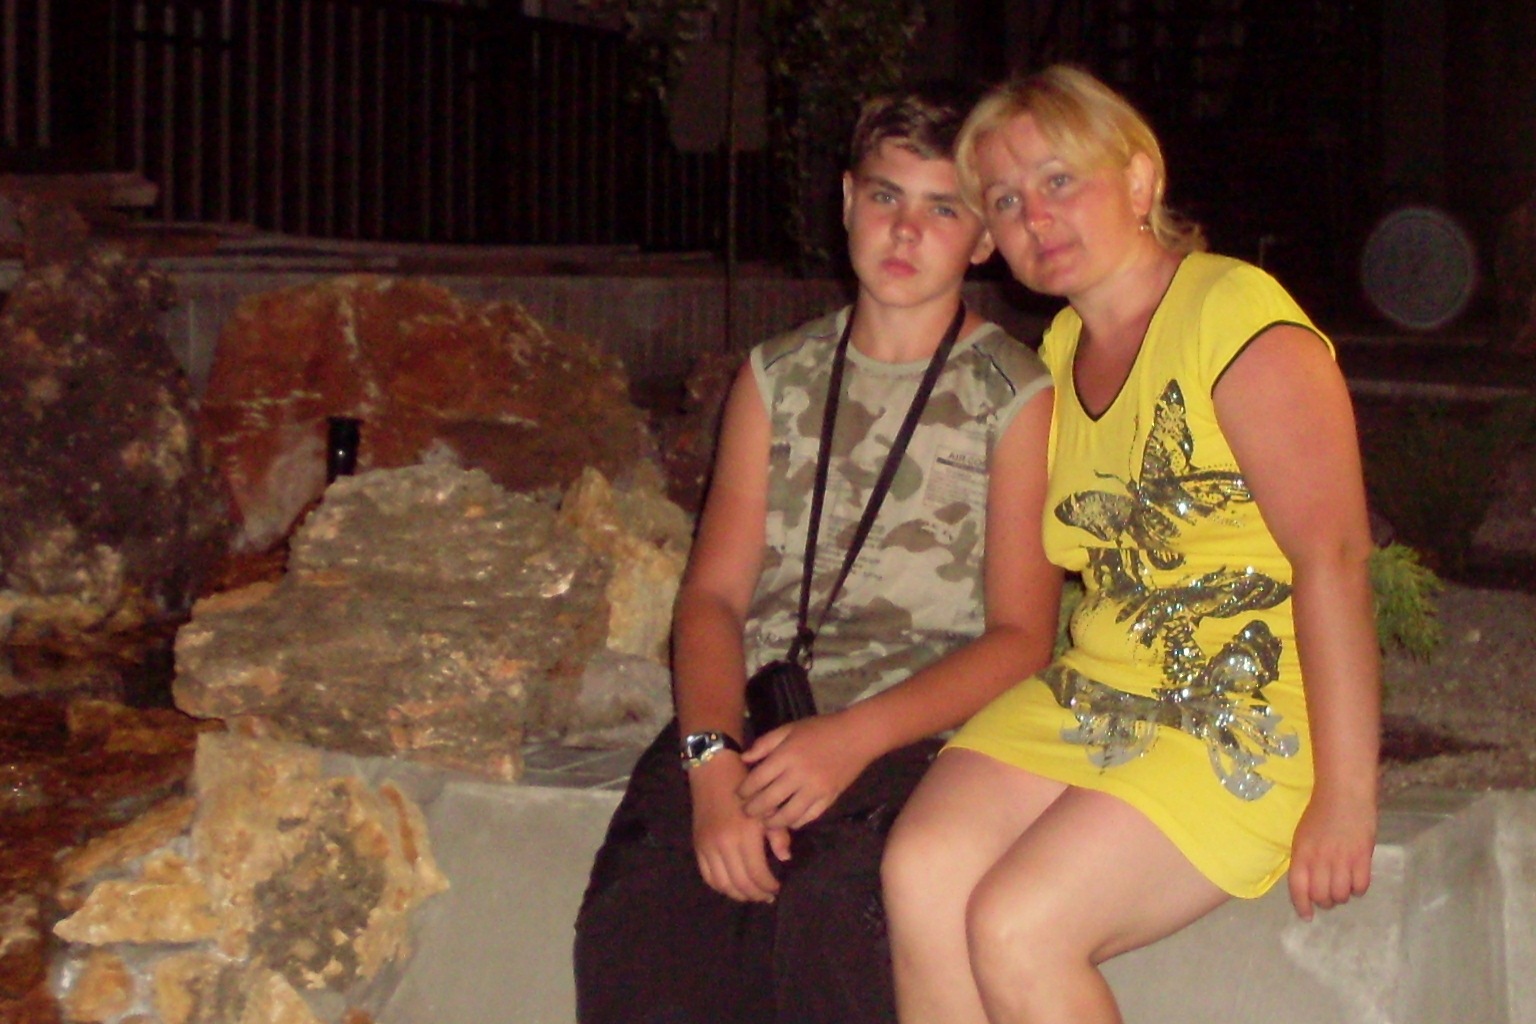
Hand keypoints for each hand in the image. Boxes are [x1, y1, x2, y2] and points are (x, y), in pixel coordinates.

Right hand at [689, 754, 784, 902]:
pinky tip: (732, 886)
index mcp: (744, 835)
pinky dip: (720, 886)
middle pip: (740, 883)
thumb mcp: (767, 807)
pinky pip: (707, 875)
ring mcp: (708, 847)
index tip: (777, 887)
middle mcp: (724, 845)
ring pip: (722, 884)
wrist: (713, 770)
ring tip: (751, 894)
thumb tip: (785, 858)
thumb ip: (778, 835)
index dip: (768, 886)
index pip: (757, 874)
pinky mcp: (697, 845)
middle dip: (756, 894)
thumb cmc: (745, 785)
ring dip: (738, 894)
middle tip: (767, 896)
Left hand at [737, 713, 870, 829]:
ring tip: (765, 820)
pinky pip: (808, 818)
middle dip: (753, 810)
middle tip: (747, 811)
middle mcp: (798, 775)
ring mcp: (815, 790)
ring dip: (772, 822)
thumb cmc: (820, 729)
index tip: (739, 794)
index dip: (744, 791)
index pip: (757, 780)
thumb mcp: (789, 729)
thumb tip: (744, 759)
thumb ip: (765, 743)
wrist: (856, 736)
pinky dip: (794, 822)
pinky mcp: (829, 799)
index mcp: (786, 756)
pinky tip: (788, 819)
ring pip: (787, 816)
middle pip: (768, 801)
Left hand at [1287, 783, 1376, 920]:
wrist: (1344, 793)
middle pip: (1321, 896)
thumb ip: (1304, 859)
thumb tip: (1307, 883)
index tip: (1307, 916)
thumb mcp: (1303, 835)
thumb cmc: (1321, 812)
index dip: (1302, 905)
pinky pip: (1360, 886)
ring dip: (1342, 896)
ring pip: (1341, 895)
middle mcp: (1320, 859)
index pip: (1298, 887)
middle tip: (1328, 896)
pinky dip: (1358, 889)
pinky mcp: (1363, 857)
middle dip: (1324, 902)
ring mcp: (1342, 859)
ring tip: (1343, 887)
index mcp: (1301, 853)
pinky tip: (1356, 880)